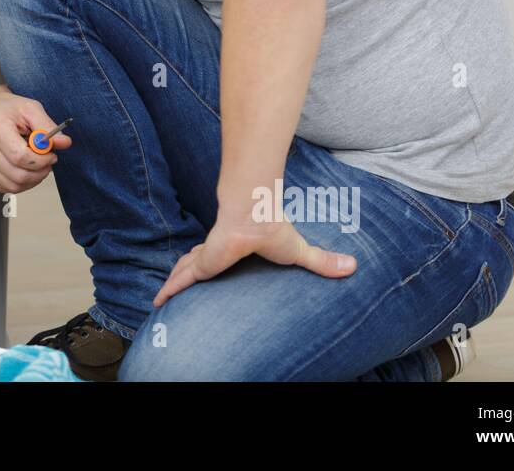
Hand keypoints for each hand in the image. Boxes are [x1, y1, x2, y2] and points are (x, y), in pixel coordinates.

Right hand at [0, 85, 73, 194]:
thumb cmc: (4, 109)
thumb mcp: (30, 108)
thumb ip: (47, 126)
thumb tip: (63, 142)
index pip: (21, 157)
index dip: (42, 160)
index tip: (50, 154)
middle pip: (18, 175)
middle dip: (40, 171)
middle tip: (46, 161)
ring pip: (13, 186)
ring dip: (32, 179)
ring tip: (36, 164)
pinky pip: (5, 188)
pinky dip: (20, 182)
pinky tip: (23, 168)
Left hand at [152, 209, 356, 307]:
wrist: (256, 214)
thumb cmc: (273, 228)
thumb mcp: (299, 251)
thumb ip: (322, 261)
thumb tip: (354, 266)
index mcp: (235, 247)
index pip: (219, 255)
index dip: (210, 261)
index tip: (205, 267)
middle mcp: (217, 251)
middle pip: (197, 262)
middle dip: (187, 271)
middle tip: (176, 285)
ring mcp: (207, 256)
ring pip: (186, 270)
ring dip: (174, 281)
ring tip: (162, 295)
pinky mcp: (202, 263)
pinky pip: (182, 279)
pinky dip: (169, 289)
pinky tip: (158, 300)